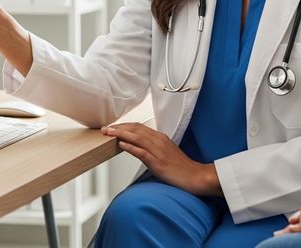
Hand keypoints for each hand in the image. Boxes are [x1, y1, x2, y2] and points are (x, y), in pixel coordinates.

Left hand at [102, 123, 220, 195]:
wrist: (195, 176)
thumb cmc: (180, 167)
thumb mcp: (166, 152)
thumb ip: (153, 147)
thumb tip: (137, 146)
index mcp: (161, 137)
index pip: (139, 127)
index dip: (125, 126)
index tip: (113, 127)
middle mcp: (159, 141)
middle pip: (136, 129)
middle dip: (119, 127)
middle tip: (105, 128)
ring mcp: (159, 151)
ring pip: (137, 137)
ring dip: (121, 134)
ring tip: (109, 133)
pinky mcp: (158, 162)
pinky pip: (142, 152)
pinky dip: (130, 147)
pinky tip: (121, 145)